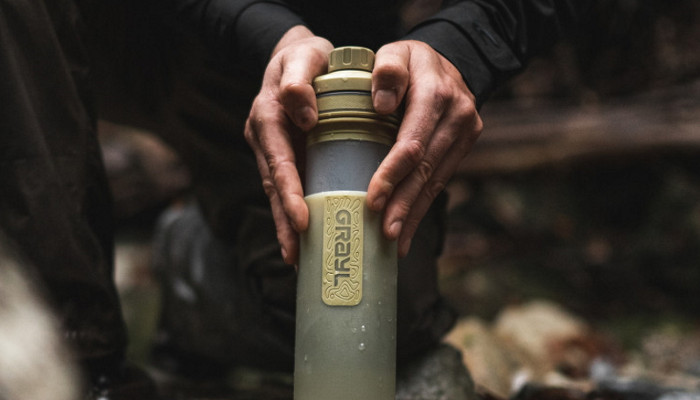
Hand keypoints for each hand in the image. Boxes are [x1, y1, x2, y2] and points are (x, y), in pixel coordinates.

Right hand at [244, 26, 332, 264]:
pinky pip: (284, 185)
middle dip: (283, 220)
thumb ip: (301, 81)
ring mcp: (269, 149)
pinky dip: (290, 210)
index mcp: (267, 117)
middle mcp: (263, 138)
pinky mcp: (281, 154)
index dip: (289, 192)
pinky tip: (301, 234)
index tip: (301, 221)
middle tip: (295, 254)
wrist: (295, 55)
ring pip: (275, 191)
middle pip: (272, 185)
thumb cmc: (306, 56)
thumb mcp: (304, 56)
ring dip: (284, 223)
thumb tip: (306, 116)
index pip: (278, 162)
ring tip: (295, 257)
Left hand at [367, 40, 482, 256]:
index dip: (393, 173)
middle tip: (385, 233)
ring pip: (437, 180)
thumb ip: (387, 70)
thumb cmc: (409, 61)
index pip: (413, 142)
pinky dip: (423, 205)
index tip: (374, 199)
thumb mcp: (395, 52)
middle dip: (405, 204)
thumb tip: (382, 105)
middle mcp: (457, 116)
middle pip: (427, 169)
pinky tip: (409, 229)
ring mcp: (465, 134)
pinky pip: (441, 180)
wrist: (449, 60)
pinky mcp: (464, 146)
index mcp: (436, 94)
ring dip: (415, 212)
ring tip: (395, 241)